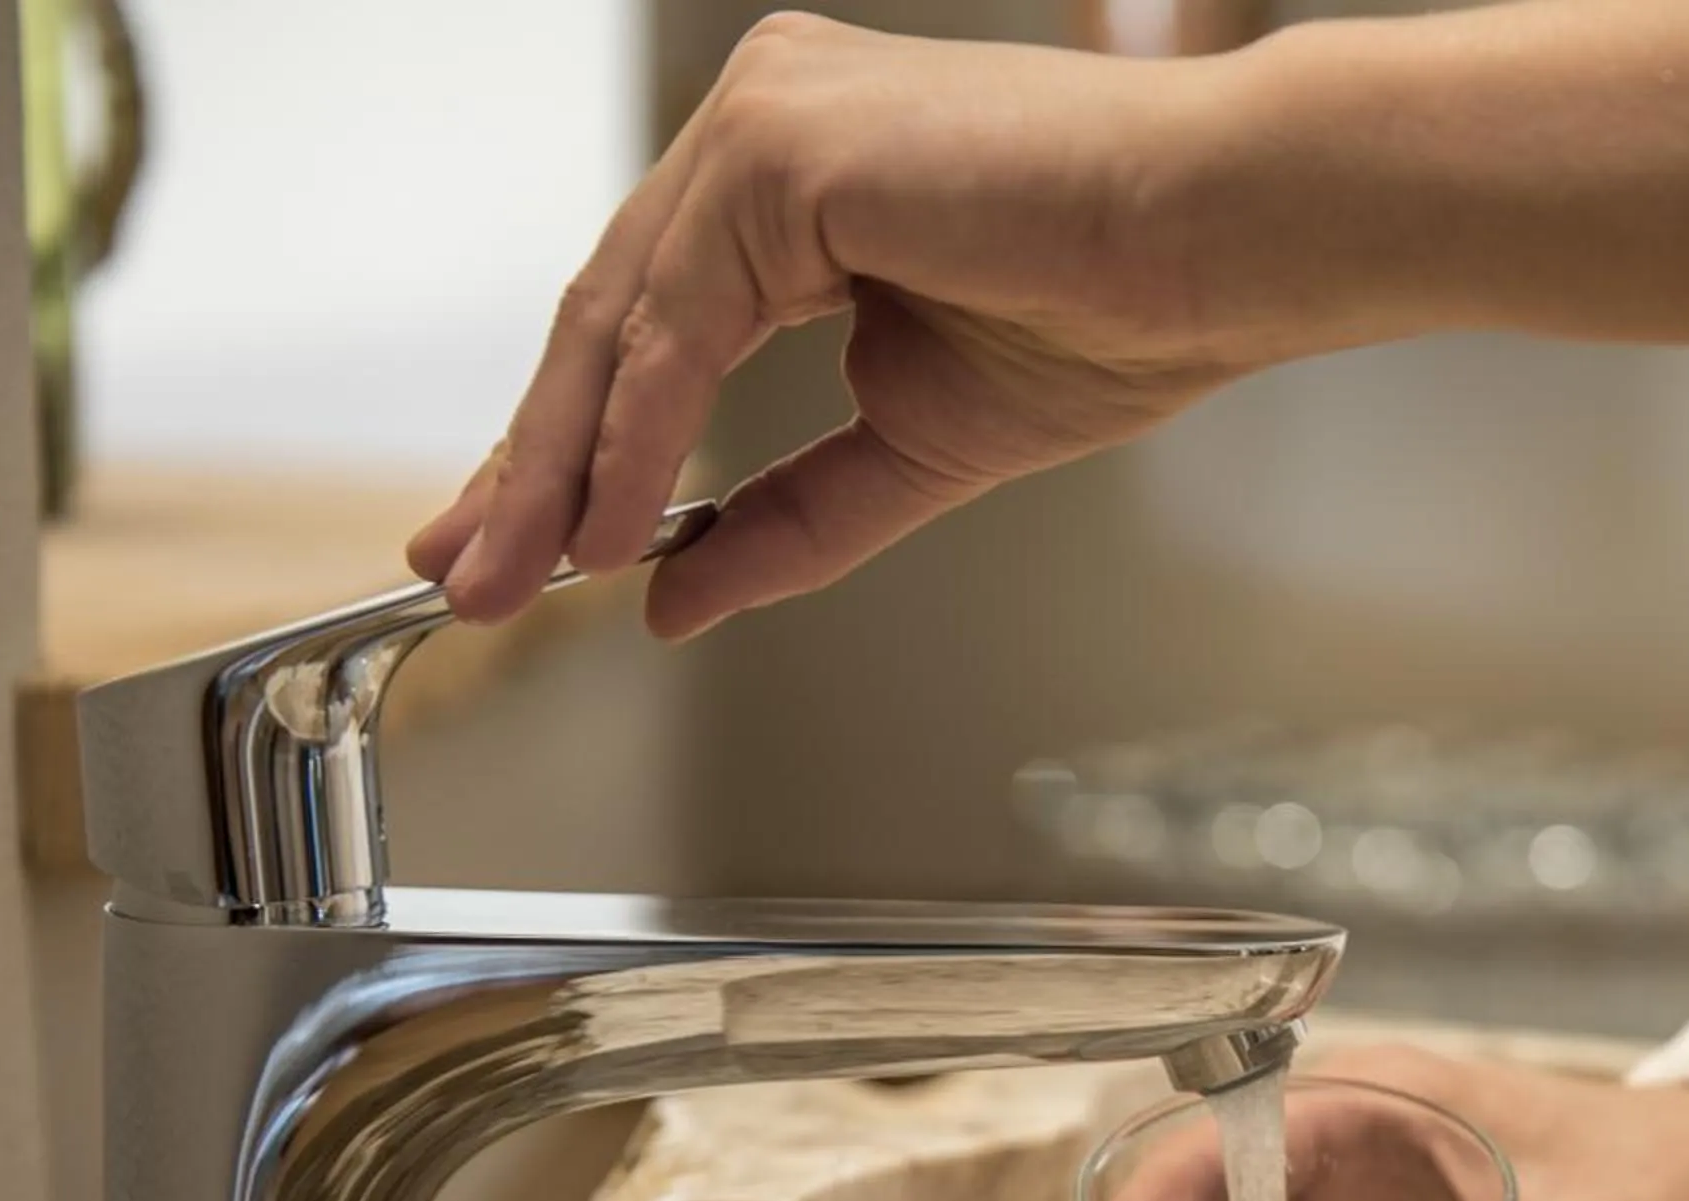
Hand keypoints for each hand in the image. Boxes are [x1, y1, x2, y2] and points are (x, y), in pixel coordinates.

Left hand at [407, 14, 1268, 640]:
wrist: (1221, 243)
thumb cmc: (1122, 305)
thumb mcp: (915, 446)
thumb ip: (787, 515)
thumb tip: (671, 594)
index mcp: (800, 175)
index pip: (648, 322)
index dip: (572, 445)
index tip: (518, 540)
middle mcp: (766, 122)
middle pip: (609, 315)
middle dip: (530, 462)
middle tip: (467, 571)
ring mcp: (764, 119)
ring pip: (621, 317)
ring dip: (557, 463)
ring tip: (515, 575)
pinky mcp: (779, 144)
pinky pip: (676, 320)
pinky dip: (633, 433)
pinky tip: (606, 522)